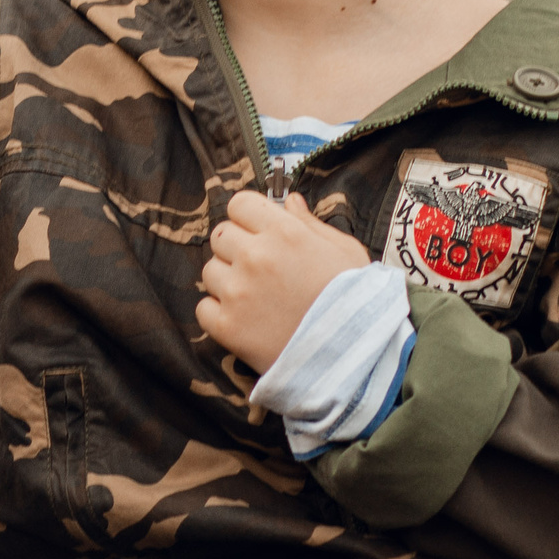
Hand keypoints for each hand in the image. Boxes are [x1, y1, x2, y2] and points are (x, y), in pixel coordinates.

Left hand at [197, 192, 373, 371]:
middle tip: (259, 269)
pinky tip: (246, 319)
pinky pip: (203, 308)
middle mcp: (255, 257)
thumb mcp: (345, 251)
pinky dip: (218, 313)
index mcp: (284, 232)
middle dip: (236, 247)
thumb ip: (311, 223)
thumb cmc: (355, 301)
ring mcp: (237, 292)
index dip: (248, 217)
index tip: (257, 231)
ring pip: (210, 271)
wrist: (352, 357)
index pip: (239, 204)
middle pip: (220, 235)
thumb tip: (290, 201)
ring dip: (227, 280)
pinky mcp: (227, 326)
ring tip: (256, 298)